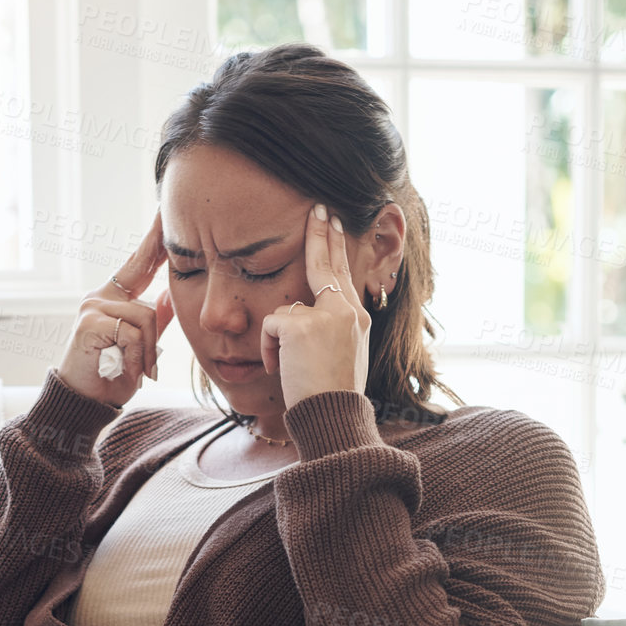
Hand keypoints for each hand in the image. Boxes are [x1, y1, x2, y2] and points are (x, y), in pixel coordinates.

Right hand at [56, 210, 175, 407]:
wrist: (82, 403)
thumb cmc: (110, 377)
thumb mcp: (138, 347)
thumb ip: (154, 320)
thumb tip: (170, 293)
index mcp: (111, 298)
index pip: (137, 264)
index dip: (153, 241)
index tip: (166, 214)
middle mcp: (98, 297)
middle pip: (148, 305)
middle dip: (153, 341)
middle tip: (148, 365)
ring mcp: (92, 308)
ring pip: (144, 320)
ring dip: (146, 353)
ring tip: (136, 372)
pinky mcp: (90, 322)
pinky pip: (132, 334)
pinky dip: (135, 358)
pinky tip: (125, 370)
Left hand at [259, 203, 371, 412]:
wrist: (333, 417)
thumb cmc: (334, 398)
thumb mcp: (343, 357)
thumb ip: (331, 330)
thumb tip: (304, 317)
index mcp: (357, 318)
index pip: (342, 275)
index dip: (335, 247)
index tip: (332, 223)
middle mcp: (347, 311)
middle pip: (326, 264)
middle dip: (320, 233)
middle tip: (317, 208)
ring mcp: (327, 316)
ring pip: (284, 311)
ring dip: (276, 341)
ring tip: (287, 368)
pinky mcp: (302, 326)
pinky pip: (270, 325)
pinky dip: (268, 349)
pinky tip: (279, 368)